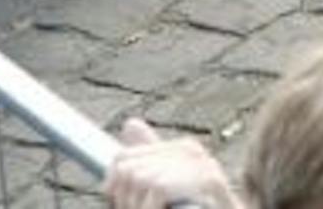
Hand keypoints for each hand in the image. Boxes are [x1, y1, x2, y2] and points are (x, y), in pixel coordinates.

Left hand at [107, 119, 244, 208]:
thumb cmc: (192, 207)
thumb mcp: (167, 186)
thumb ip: (149, 158)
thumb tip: (131, 123)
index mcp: (182, 149)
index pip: (122, 159)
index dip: (114, 187)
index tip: (123, 203)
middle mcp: (193, 151)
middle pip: (129, 169)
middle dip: (128, 199)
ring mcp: (203, 166)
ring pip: (141, 178)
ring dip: (141, 206)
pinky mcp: (208, 181)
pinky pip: (159, 188)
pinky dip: (152, 206)